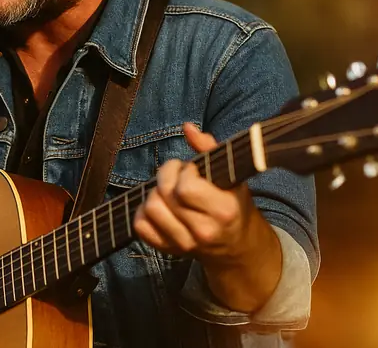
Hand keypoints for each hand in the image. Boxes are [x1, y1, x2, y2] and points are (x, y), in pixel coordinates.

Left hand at [133, 123, 261, 264]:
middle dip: (167, 176)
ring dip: (155, 193)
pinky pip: (140, 227)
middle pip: (162, 195)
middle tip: (179, 175)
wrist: (237, 246)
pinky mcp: (169, 250)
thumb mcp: (230, 175)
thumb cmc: (233, 203)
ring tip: (169, 190)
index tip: (193, 170)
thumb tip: (187, 127)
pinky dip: (143, 213)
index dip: (184, 172)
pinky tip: (160, 206)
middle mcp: (203, 231)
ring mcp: (184, 244)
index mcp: (223, 211)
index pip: (185, 187)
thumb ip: (209, 148)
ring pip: (149, 209)